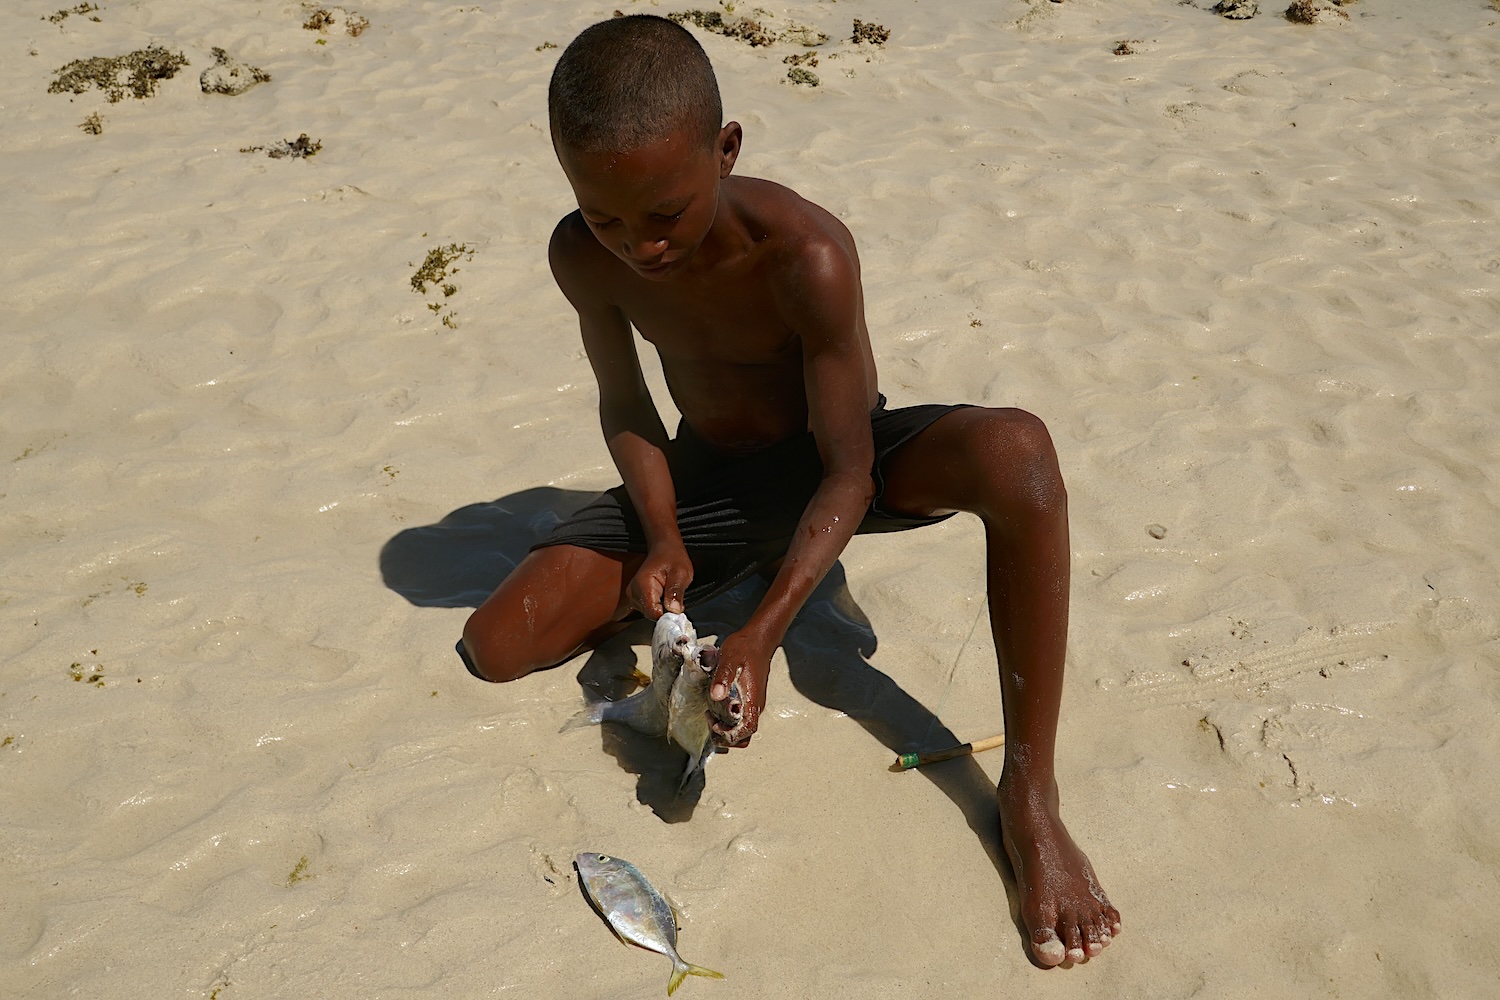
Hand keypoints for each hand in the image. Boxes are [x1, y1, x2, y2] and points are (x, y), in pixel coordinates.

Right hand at [627, 543, 691, 619]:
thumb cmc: (673, 558)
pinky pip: (648, 609)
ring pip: (649, 613)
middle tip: (676, 598)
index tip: (677, 610)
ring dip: (662, 608)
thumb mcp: (681, 572)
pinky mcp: (636, 597)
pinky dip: (658, 606)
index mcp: (643, 584)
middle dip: (665, 611)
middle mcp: (634, 591)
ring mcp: (633, 595)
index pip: (651, 611)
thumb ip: (676, 591)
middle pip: (650, 614)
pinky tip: (664, 596)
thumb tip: (674, 609)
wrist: (665, 549)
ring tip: (669, 594)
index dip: (666, 615)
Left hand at [709, 630, 772, 747]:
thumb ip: (722, 677)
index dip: (731, 734)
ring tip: (711, 715)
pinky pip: (741, 719)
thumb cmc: (745, 648)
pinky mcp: (750, 700)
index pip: (747, 729)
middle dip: (726, 737)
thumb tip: (716, 695)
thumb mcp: (729, 659)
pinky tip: (716, 708)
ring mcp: (754, 703)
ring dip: (726, 729)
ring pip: (743, 728)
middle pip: (745, 735)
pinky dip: (728, 721)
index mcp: (752, 699)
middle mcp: (755, 705)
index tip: (716, 725)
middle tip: (711, 722)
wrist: (759, 640)